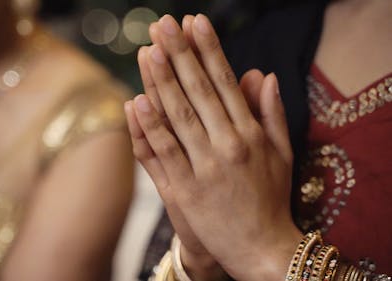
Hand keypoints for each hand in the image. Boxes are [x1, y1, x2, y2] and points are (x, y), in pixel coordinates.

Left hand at [126, 14, 301, 280]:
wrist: (261, 248)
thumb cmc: (271, 198)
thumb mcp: (282, 154)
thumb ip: (272, 113)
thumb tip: (264, 74)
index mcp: (250, 134)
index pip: (225, 82)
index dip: (208, 50)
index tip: (194, 23)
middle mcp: (227, 146)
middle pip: (198, 91)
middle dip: (179, 54)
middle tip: (163, 25)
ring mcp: (204, 168)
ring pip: (178, 117)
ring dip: (161, 82)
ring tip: (147, 51)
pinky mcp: (184, 191)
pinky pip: (163, 153)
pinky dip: (149, 127)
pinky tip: (137, 101)